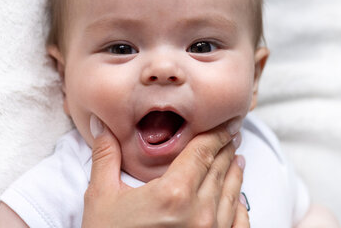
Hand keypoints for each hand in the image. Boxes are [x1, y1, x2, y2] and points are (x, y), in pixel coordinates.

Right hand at [82, 114, 248, 227]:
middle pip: (220, 170)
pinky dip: (239, 207)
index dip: (215, 134)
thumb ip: (106, 156)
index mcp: (173, 193)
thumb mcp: (101, 196)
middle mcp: (198, 213)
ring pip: (231, 194)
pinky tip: (238, 199)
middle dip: (226, 149)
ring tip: (237, 159)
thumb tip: (100, 124)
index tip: (224, 123)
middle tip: (231, 134)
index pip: (202, 152)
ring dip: (235, 173)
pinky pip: (237, 224)